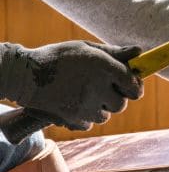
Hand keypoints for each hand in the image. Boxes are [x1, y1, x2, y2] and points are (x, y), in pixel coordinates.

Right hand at [0, 41, 142, 129]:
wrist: (27, 76)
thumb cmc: (60, 58)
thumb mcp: (86, 49)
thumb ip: (114, 53)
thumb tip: (139, 53)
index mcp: (103, 67)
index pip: (133, 85)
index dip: (135, 87)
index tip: (131, 86)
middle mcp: (98, 88)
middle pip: (121, 104)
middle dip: (115, 98)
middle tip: (101, 88)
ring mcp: (87, 106)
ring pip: (106, 115)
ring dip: (100, 107)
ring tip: (83, 93)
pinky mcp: (76, 119)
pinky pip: (90, 123)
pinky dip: (85, 115)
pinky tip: (73, 102)